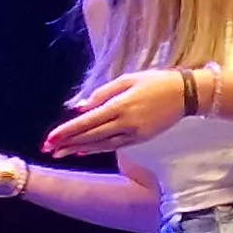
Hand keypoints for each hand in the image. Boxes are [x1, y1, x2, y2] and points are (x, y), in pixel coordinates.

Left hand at [41, 69, 188, 158]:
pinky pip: (115, 146)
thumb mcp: (128, 79)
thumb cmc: (155, 81)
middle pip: (90, 136)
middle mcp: (125, 122)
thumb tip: (80, 107)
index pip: (87, 121)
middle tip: (47, 149)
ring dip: (79, 148)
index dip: (67, 131)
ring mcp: (134, 133)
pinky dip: (97, 149)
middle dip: (67, 142)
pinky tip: (83, 151)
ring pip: (101, 144)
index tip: (49, 138)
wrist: (186, 93)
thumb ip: (102, 93)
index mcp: (120, 105)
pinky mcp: (141, 138)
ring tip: (60, 153)